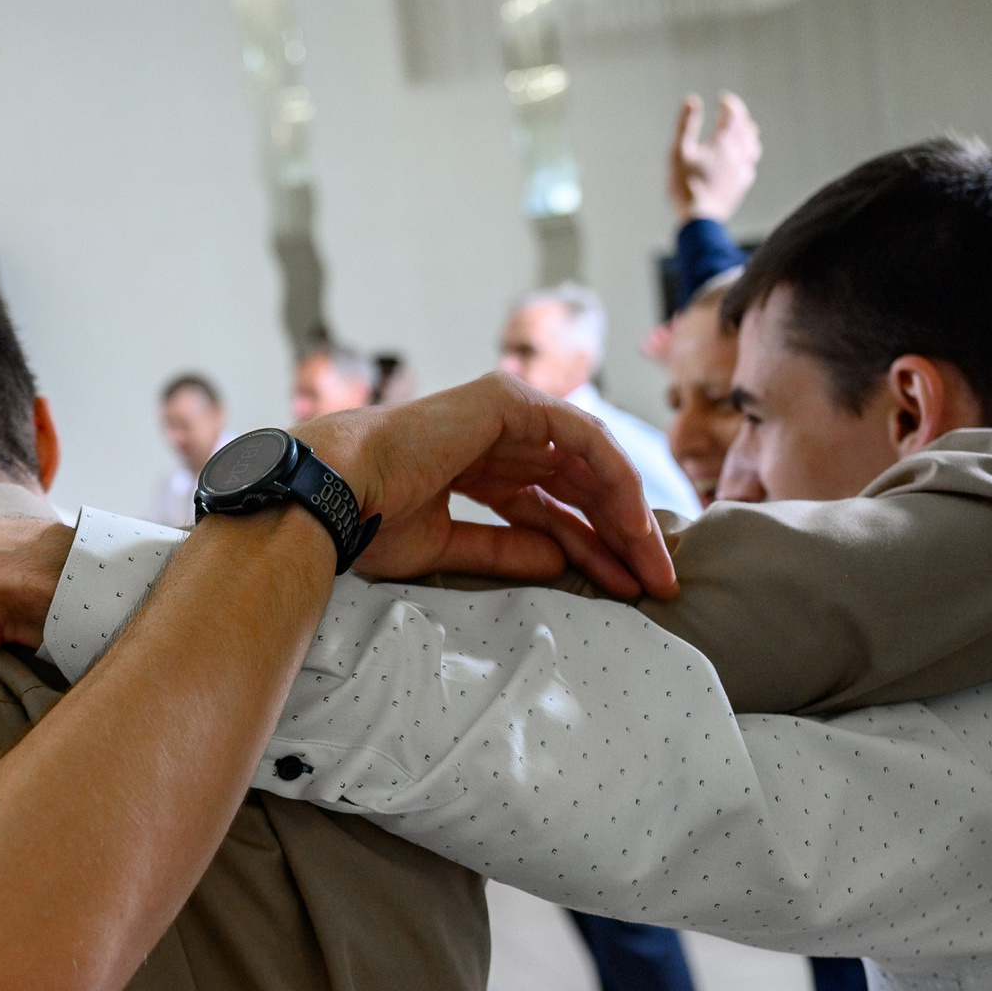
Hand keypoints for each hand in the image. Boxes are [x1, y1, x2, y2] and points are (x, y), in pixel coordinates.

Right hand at [295, 373, 678, 600]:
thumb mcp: (449, 548)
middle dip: (620, 536)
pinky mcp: (513, 402)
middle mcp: (498, 435)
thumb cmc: (370, 521)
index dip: (590, 547)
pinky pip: (585, 441)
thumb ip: (507, 551)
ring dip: (627, 517)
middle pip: (579, 487)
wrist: (338, 493)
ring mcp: (508, 412)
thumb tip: (562, 564)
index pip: (550, 505)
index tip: (624, 587)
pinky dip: (615, 482)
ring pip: (591, 466)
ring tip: (652, 568)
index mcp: (478, 465)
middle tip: (654, 584)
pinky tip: (634, 526)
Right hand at [668, 92, 759, 222]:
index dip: (730, 104)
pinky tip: (741, 161)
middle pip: (746, 129)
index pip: (733, 115)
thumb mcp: (679, 151)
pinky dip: (747, 157)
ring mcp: (741, 171)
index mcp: (722, 143)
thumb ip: (686, 124)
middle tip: (731, 113)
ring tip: (742, 131)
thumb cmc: (684, 185)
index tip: (723, 99)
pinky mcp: (740, 186)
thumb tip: (692, 100)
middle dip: (740, 117)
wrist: (699, 218)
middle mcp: (737, 155)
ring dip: (748, 135)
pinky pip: (749, 167)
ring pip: (752, 147)